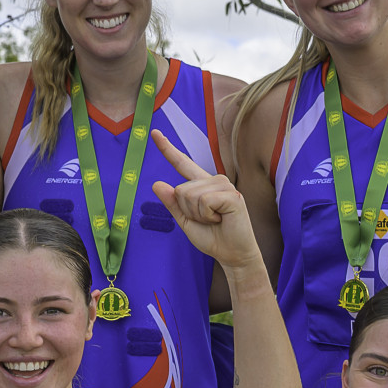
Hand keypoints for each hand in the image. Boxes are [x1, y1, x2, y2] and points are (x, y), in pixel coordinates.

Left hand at [149, 130, 263, 273]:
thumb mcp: (185, 221)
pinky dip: (207, 216)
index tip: (155, 133)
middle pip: (180, 190)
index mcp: (203, 184)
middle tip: (207, 221)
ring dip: (197, 215)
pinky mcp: (232, 195)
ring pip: (189, 195)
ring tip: (215, 220)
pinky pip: (204, 202)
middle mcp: (214, 180)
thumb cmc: (213, 237)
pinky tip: (221, 219)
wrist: (232, 254)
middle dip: (187, 211)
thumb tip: (156, 184)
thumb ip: (172, 203)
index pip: (183, 163)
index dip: (168, 149)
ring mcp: (225, 185)